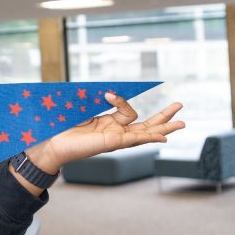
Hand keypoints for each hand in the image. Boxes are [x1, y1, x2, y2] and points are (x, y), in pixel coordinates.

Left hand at [26, 92, 184, 173]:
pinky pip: (135, 140)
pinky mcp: (112, 144)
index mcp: (109, 124)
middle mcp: (115, 132)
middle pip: (145, 124)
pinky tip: (163, 138)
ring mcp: (116, 139)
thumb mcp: (83, 109)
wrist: (52, 143)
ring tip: (183, 122)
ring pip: (145, 132)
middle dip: (163, 116)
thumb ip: (97, 100)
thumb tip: (107, 90)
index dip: (121, 99)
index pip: (127, 111)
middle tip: (180, 106)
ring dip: (164, 127)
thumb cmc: (63, 127)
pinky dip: (150, 137)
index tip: (108, 92)